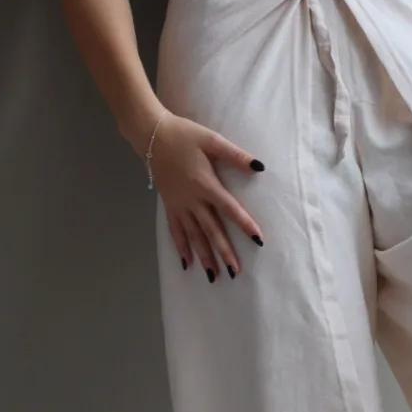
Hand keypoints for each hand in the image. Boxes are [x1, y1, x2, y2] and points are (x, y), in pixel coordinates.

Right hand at [148, 113, 265, 280]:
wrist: (152, 135)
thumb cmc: (185, 135)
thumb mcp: (212, 140)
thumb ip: (235, 155)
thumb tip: (260, 167)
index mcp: (205, 183)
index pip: (229, 208)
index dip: (245, 224)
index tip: (258, 240)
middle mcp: (192, 199)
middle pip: (211, 230)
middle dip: (223, 251)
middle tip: (234, 272)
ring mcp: (179, 205)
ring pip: (193, 235)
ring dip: (204, 256)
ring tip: (214, 275)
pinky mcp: (169, 205)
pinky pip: (175, 231)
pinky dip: (181, 247)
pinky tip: (187, 263)